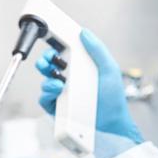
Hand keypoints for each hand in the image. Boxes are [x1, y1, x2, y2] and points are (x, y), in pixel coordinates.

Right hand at [35, 29, 143, 144]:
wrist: (112, 124)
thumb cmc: (113, 99)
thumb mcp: (109, 70)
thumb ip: (98, 50)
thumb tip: (84, 32)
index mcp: (80, 68)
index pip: (63, 54)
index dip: (55, 48)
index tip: (52, 41)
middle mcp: (69, 80)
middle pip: (49, 66)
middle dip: (44, 60)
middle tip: (48, 61)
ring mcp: (63, 94)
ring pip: (45, 81)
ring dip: (47, 78)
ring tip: (58, 82)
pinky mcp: (57, 108)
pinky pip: (44, 98)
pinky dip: (47, 93)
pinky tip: (58, 91)